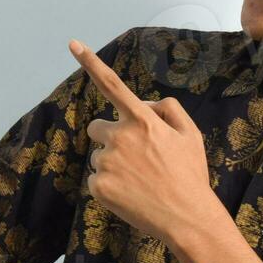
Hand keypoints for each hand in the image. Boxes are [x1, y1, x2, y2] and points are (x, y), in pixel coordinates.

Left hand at [69, 38, 219, 244]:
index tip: (72, 43)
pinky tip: (131, 194)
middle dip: (111, 136)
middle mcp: (120, 137)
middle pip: (98, 127)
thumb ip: (167, 109)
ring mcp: (106, 162)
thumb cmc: (189, 175)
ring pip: (99, 156)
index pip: (112, 84)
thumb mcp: (190, 135)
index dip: (90, 62)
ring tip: (140, 180)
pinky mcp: (98, 186)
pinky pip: (96, 179)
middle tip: (136, 158)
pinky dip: (109, 186)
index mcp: (142, 120)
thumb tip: (143, 104)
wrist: (187, 218)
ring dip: (113, 164)